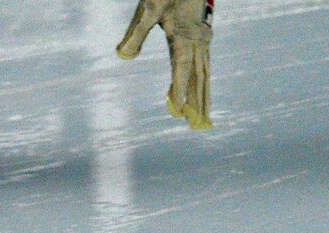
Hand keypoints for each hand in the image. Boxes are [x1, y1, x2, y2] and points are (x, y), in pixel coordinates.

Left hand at [117, 0, 213, 130]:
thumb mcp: (149, 7)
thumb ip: (136, 32)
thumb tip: (122, 56)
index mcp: (184, 36)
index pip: (181, 68)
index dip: (180, 89)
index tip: (179, 110)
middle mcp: (198, 41)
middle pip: (198, 77)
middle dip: (198, 101)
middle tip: (197, 125)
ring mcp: (204, 41)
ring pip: (205, 74)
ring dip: (205, 96)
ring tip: (205, 118)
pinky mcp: (205, 39)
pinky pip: (206, 66)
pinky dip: (205, 83)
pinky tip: (205, 95)